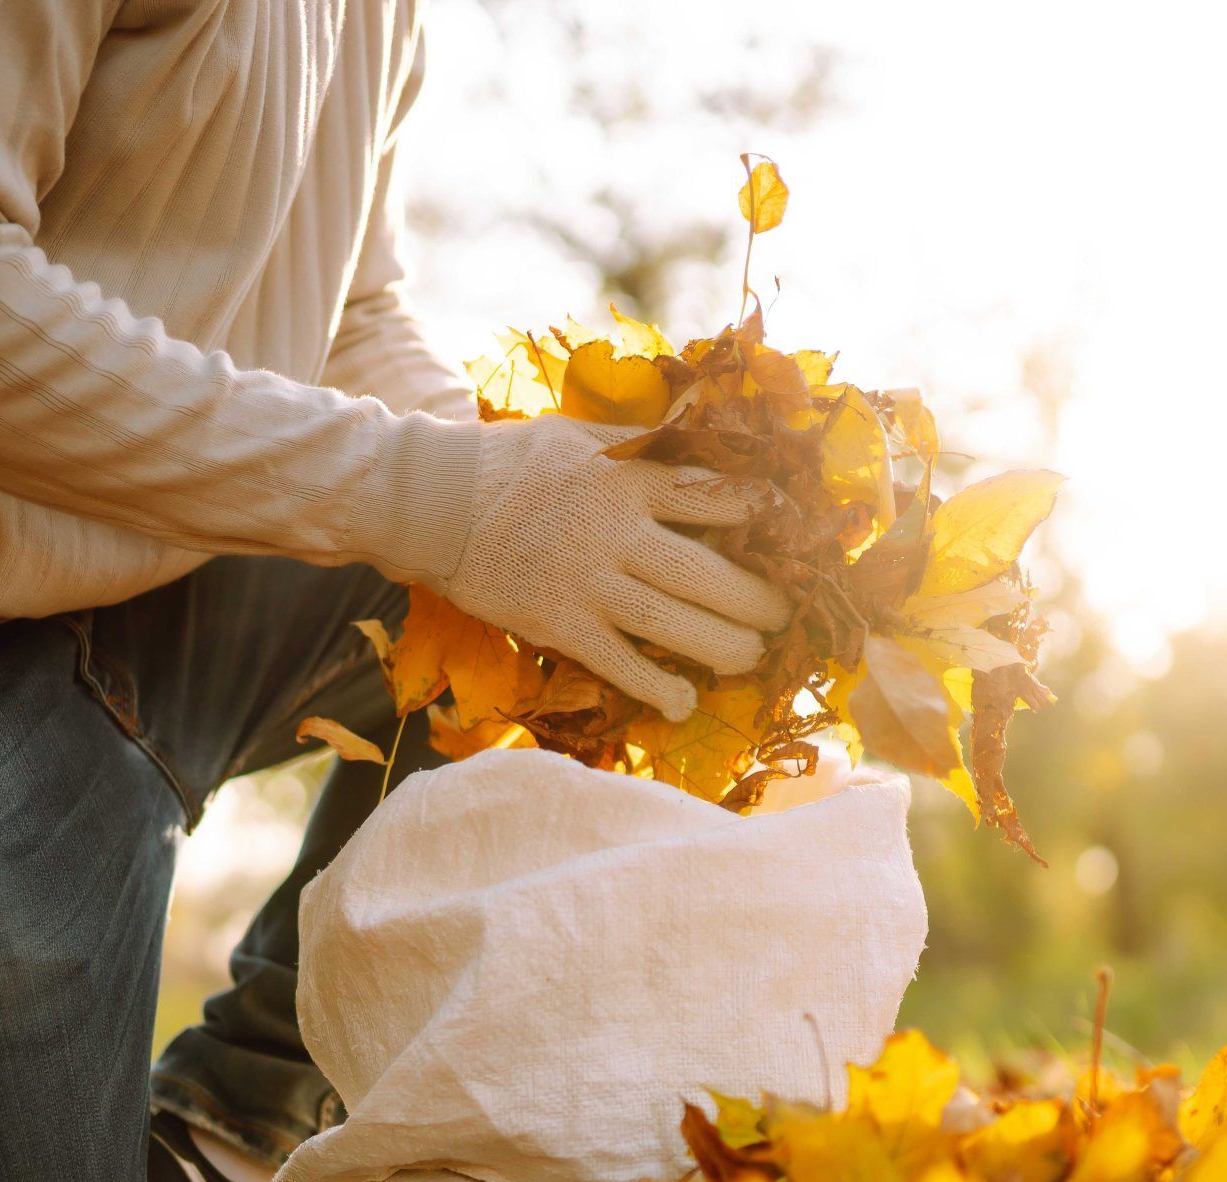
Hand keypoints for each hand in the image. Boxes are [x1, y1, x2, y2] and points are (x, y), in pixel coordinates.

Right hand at [395, 416, 791, 720]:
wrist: (433, 503)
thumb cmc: (513, 465)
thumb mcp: (581, 436)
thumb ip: (640, 445)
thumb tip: (702, 434)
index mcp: (627, 477)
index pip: (715, 496)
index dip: (764, 516)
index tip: (793, 531)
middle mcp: (615, 531)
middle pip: (706, 573)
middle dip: (756, 599)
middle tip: (780, 613)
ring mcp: (587, 581)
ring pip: (672, 623)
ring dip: (723, 646)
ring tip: (750, 656)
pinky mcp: (558, 623)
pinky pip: (619, 663)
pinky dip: (655, 686)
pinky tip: (683, 701)